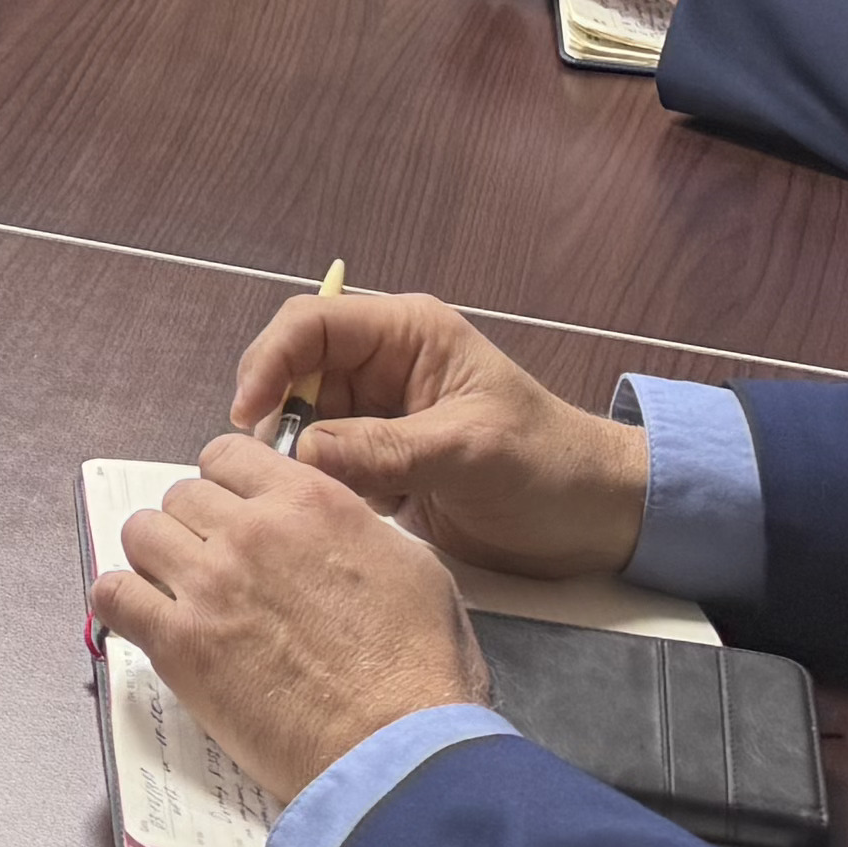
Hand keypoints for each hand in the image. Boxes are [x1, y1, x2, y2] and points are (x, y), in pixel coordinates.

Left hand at [86, 431, 494, 806]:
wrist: (396, 751)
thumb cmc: (421, 671)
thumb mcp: (414, 568)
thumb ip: (353, 531)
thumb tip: (324, 532)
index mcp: (308, 502)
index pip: (228, 454)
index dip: (226, 483)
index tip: (232, 512)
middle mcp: (250, 530)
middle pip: (181, 496)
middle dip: (194, 525)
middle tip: (215, 567)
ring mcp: (208, 584)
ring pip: (141, 534)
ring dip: (155, 558)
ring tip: (179, 593)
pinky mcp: (179, 644)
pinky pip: (113, 596)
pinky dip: (120, 603)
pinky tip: (142, 620)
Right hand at [220, 289, 654, 580]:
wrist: (598, 521)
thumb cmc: (547, 467)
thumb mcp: (468, 452)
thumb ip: (384, 449)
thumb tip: (301, 454)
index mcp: (407, 335)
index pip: (312, 324)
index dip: (269, 362)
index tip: (249, 416)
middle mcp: (384, 366)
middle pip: (296, 374)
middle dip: (280, 419)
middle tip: (275, 474)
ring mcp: (381, 415)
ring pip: (306, 425)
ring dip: (304, 462)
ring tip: (322, 500)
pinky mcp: (383, 461)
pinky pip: (328, 466)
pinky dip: (327, 489)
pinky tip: (356, 513)